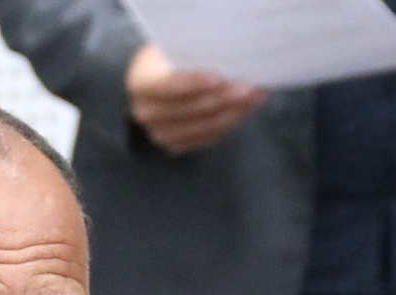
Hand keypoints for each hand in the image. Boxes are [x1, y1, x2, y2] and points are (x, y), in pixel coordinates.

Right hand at [126, 44, 265, 154]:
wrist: (160, 79)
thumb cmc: (172, 57)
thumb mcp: (176, 47)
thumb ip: (194, 53)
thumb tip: (229, 57)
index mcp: (140, 83)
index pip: (166, 85)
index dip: (193, 83)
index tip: (219, 77)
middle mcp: (145, 112)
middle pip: (187, 110)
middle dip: (220, 99)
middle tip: (248, 88)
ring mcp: (160, 133)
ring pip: (200, 127)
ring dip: (231, 114)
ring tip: (254, 98)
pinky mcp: (176, 146)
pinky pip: (206, 139)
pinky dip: (229, 124)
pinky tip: (246, 109)